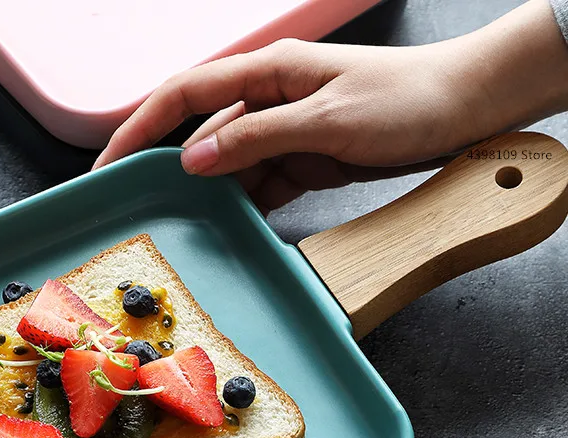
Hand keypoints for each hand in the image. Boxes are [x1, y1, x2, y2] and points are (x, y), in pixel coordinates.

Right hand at [94, 0, 567, 212]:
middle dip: (169, 171)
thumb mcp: (325, 120)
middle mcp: (269, 99)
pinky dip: (245, 206)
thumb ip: (256, 137)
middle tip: (141, 211)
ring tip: (185, 229)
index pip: (183, 95)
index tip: (109, 166)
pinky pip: (260, 185)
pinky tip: (232, 228)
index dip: (140, 129)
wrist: (464, 111)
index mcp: (267, 73)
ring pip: (229, 165)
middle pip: (201, 133)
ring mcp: (285, 131)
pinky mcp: (304, 159)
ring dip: (210, 195)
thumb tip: (194, 159)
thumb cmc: (404, 101)